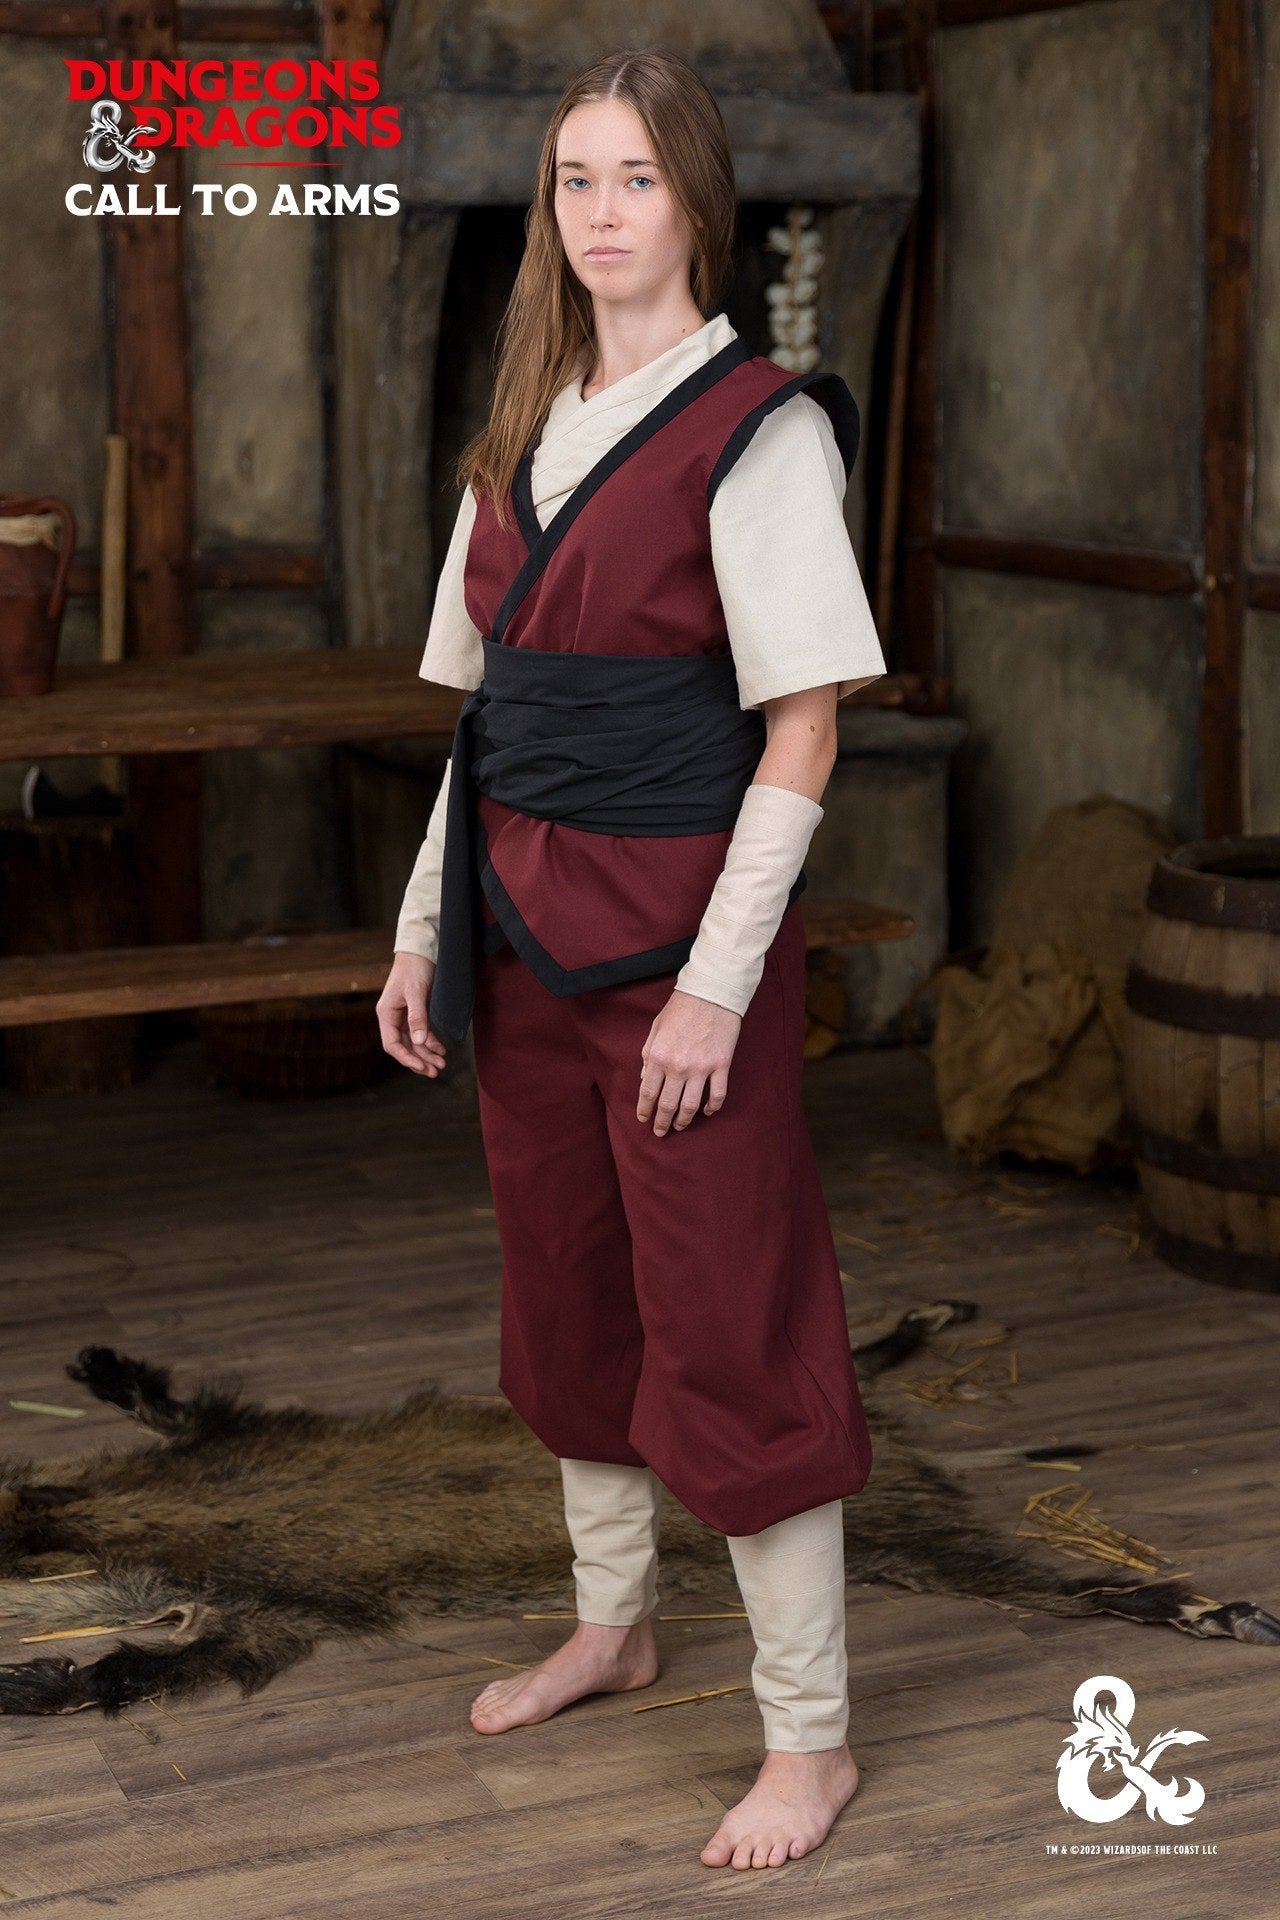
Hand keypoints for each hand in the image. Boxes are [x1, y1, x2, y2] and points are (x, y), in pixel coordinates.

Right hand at [377, 951, 447, 1076]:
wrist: (421, 950)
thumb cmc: (414, 968)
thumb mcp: (416, 992)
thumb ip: (418, 1017)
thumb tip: (420, 1042)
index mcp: (386, 1013)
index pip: (392, 1044)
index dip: (406, 1058)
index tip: (422, 1066)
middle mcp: (393, 1017)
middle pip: (404, 1046)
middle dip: (419, 1060)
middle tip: (436, 1071)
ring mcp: (404, 1015)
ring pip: (415, 1042)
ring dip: (427, 1054)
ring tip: (442, 1064)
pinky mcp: (416, 1012)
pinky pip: (422, 1032)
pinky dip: (431, 1042)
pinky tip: (441, 1049)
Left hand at [637, 988, 741, 1135]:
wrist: (711, 993)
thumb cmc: (681, 1008)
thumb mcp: (656, 1028)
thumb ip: (648, 1055)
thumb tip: (644, 1078)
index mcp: (658, 1056)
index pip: (647, 1092)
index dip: (644, 1110)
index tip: (643, 1119)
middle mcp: (678, 1066)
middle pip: (667, 1105)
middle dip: (661, 1122)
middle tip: (660, 1132)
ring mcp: (701, 1068)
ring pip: (690, 1106)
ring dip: (683, 1121)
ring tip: (679, 1127)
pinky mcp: (721, 1065)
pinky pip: (717, 1095)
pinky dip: (711, 1108)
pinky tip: (706, 1112)